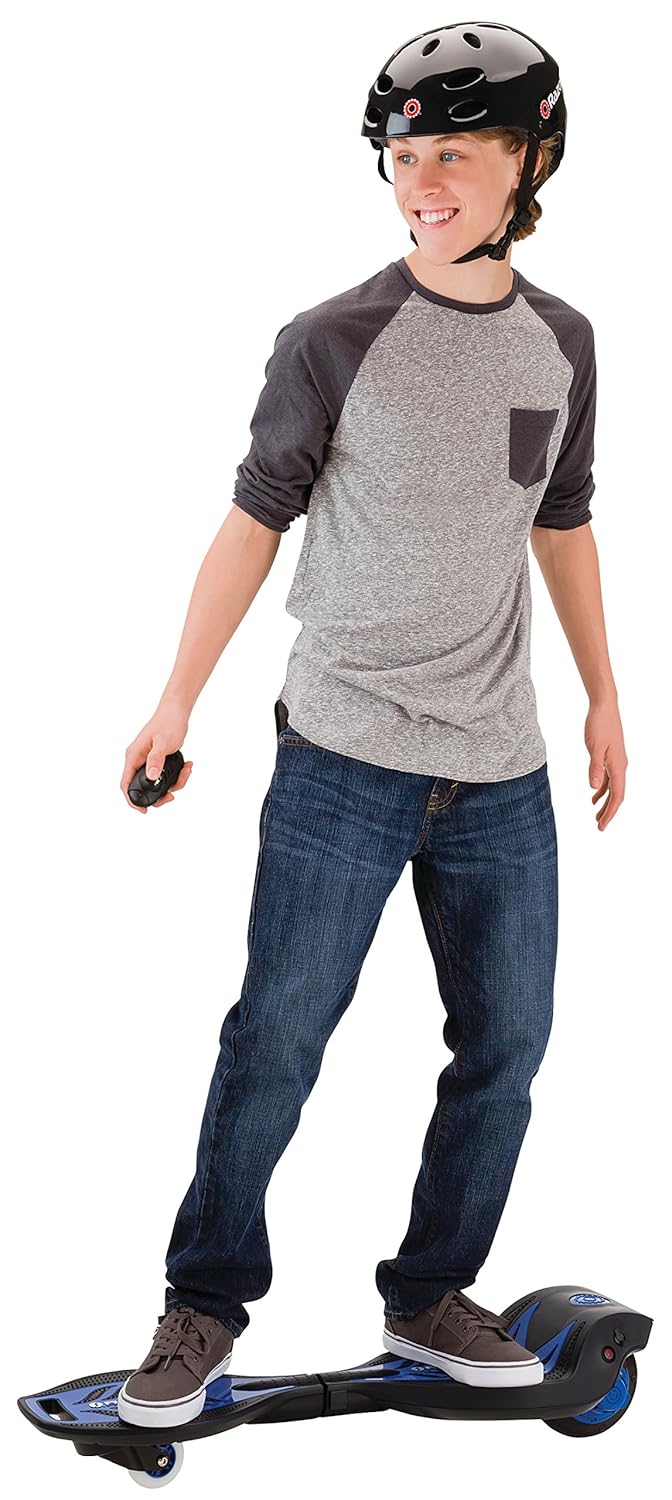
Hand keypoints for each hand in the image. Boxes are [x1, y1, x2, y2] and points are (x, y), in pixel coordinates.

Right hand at [121, 699, 192, 813]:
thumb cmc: (167, 723)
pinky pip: (165, 775)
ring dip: (174, 782)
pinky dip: (178, 774)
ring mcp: (148, 761)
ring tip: (187, 772)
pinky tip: (187, 765)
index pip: (126, 784)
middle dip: (159, 795)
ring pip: (157, 783)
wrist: (177, 711)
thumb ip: (156, 760)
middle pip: (143, 787)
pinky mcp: (158, 760)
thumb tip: (151, 777)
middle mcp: (138, 760)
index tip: (144, 810)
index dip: (132, 800)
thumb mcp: (163, 743)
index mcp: (133, 757)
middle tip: (172, 796)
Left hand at [585, 697, 626, 830]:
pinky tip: (594, 794)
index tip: (602, 826)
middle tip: (598, 826)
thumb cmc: (599, 724)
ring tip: (595, 815)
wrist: (604, 706)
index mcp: (618, 766)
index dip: (610, 813)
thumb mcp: (594, 747)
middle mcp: (620, 766)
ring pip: (613, 788)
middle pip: (617, 795)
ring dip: (605, 802)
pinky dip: (602, 788)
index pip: (617, 796)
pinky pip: (608, 778)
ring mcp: (616, 761)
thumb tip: (593, 787)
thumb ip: (595, 768)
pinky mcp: (610, 756)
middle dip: (608, 812)